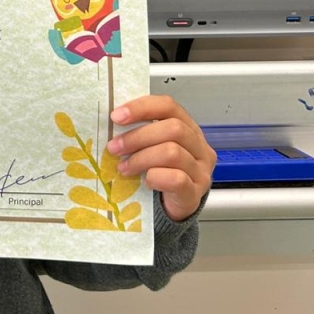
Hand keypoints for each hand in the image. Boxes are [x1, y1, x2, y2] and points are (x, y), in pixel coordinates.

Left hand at [106, 96, 214, 222]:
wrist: (171, 206)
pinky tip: (145, 181)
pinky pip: (177, 179)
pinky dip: (155, 177)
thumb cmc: (159, 172)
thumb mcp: (151, 147)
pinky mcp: (195, 192)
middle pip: (173, 128)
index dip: (141, 108)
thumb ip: (140, 132)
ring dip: (140, 158)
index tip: (116, 116)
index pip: (168, 106)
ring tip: (123, 167)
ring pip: (172, 152)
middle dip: (137, 136)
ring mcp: (200, 170)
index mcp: (188, 128)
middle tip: (114, 147)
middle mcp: (199, 146)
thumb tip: (113, 122)